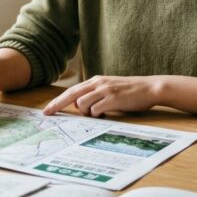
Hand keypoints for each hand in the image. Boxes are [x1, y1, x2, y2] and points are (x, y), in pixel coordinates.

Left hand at [43, 75, 158, 116]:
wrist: (150, 88)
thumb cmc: (130, 92)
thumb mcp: (109, 90)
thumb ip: (94, 95)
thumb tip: (80, 106)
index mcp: (95, 81)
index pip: (71, 91)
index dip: (58, 101)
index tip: (47, 110)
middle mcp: (98, 83)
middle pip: (71, 95)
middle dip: (58, 105)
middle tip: (48, 113)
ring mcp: (105, 90)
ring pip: (82, 104)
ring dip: (87, 113)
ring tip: (100, 113)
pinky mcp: (113, 98)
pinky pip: (96, 110)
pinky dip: (97, 114)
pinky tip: (106, 113)